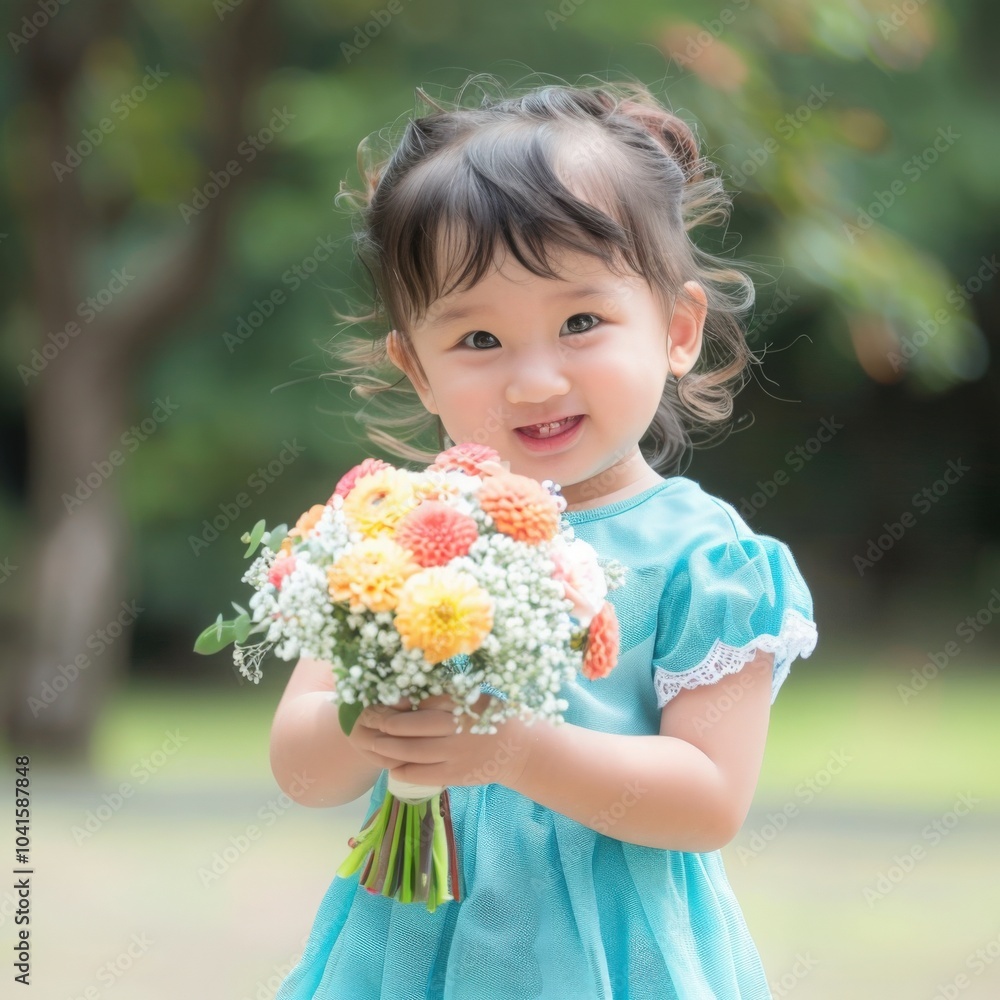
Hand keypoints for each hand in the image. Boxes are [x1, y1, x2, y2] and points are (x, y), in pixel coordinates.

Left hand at [363, 692, 535, 790]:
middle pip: (410, 728)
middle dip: (386, 725)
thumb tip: (412, 688)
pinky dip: (402, 769)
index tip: (382, 701)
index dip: (398, 704)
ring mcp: (455, 755)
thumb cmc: (494, 715)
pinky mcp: (455, 775)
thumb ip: (446, 693)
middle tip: (369, 721)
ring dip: (387, 748)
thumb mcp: (475, 695)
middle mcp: (456, 729)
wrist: (520, 750)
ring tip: (373, 743)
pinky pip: (421, 774)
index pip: (421, 704)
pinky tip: (392, 765)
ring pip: (411, 752)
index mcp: (460, 704)